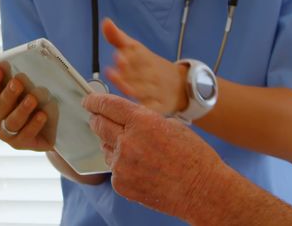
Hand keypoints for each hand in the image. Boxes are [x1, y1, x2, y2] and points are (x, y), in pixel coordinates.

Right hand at [0, 50, 53, 151]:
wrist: (48, 124)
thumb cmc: (28, 97)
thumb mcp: (19, 82)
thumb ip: (2, 68)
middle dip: (8, 94)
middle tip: (18, 82)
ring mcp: (8, 134)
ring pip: (12, 122)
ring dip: (22, 110)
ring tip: (33, 99)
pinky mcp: (22, 144)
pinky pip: (26, 136)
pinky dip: (34, 125)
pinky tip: (42, 115)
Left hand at [83, 93, 219, 220]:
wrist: (203, 191)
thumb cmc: (194, 158)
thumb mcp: (171, 125)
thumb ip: (144, 120)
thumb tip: (124, 118)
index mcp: (142, 121)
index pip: (108, 105)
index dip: (95, 101)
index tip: (88, 101)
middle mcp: (128, 142)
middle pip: (99, 125)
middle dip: (97, 120)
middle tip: (98, 119)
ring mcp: (122, 165)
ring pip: (105, 148)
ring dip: (112, 145)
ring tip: (136, 151)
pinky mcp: (121, 184)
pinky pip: (113, 169)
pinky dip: (121, 166)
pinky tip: (140, 168)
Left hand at [102, 19, 187, 114]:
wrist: (180, 85)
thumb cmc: (150, 66)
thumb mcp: (136, 50)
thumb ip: (118, 38)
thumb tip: (106, 22)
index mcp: (145, 58)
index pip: (138, 55)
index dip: (128, 56)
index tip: (118, 55)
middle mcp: (151, 74)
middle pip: (139, 73)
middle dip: (127, 73)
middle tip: (113, 72)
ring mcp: (156, 91)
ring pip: (143, 91)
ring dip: (131, 90)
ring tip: (120, 88)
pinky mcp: (159, 107)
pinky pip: (151, 109)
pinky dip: (143, 109)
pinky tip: (132, 109)